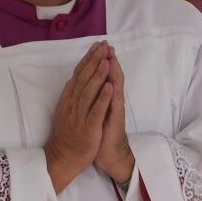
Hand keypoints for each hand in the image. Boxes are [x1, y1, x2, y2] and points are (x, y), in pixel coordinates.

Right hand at [46, 42, 113, 192]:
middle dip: (94, 61)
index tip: (96, 46)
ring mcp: (80, 115)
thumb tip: (72, 81)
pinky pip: (96, 110)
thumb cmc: (68, 135)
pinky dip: (103, 98)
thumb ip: (70, 96)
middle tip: (103, 45)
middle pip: (84, 78)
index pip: (78, 75)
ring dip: (98, 75)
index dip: (87, 59)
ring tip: (106, 60)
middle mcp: (73, 104)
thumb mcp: (66, 111)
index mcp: (69, 99)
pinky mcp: (88, 127)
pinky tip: (110, 87)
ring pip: (89, 91)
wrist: (63, 157)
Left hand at [95, 48, 134, 185]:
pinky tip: (112, 84)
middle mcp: (110, 102)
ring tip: (112, 57)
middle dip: (107, 60)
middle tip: (106, 45)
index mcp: (102, 99)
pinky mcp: (116, 122)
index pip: (100, 76)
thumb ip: (92, 99)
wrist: (110, 155)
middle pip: (110, 77)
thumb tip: (85, 85)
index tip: (96, 46)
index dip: (97, 61)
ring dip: (113, 72)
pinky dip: (113, 95)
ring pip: (114, 88)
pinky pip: (114, 106)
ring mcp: (114, 111)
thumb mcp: (93, 113)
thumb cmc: (100, 135)